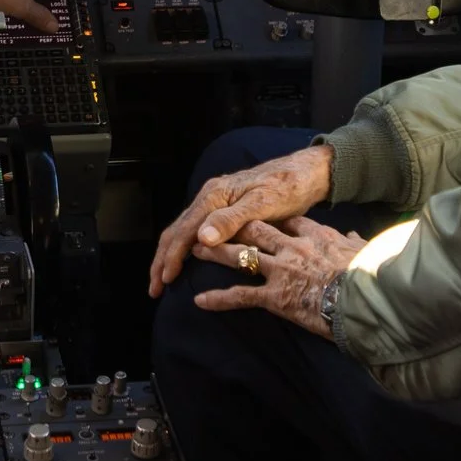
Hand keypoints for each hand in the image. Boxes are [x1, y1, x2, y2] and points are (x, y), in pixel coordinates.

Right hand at [150, 144, 332, 295]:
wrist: (306, 171)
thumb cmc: (288, 188)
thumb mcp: (263, 204)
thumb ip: (232, 220)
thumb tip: (202, 239)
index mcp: (214, 196)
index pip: (183, 231)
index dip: (171, 258)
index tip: (164, 283)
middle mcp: (210, 196)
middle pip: (176, 230)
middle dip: (162, 260)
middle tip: (154, 289)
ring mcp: (216, 201)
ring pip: (184, 230)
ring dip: (171, 254)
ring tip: (163, 279)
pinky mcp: (224, 206)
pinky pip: (195, 228)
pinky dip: (184, 247)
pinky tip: (185, 259)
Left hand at [190, 217, 364, 336]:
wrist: (365, 298)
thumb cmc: (370, 276)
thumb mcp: (363, 252)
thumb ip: (354, 243)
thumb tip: (357, 238)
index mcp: (316, 236)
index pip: (290, 222)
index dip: (274, 219)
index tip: (263, 218)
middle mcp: (293, 248)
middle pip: (256, 232)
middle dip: (233, 229)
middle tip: (216, 227)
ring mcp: (281, 270)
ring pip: (241, 257)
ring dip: (216, 253)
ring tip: (196, 250)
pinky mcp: (275, 296)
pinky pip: (240, 296)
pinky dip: (218, 299)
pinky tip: (199, 301)